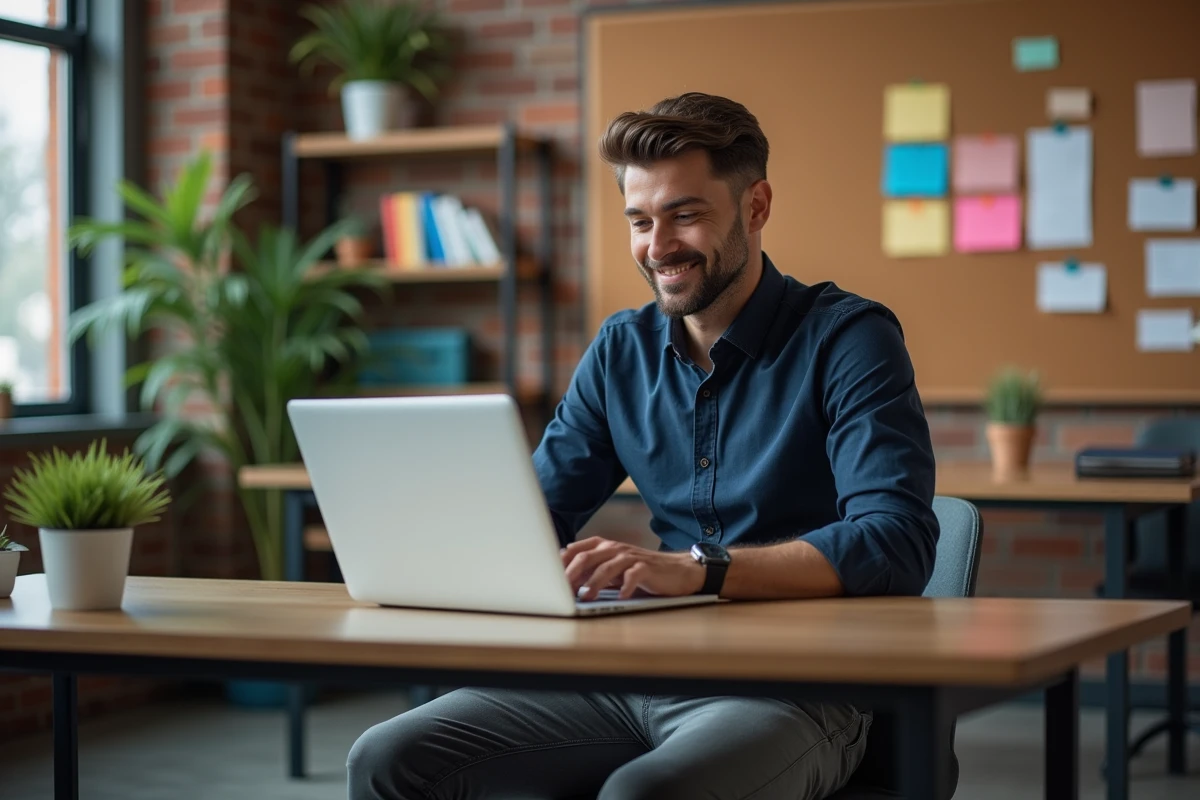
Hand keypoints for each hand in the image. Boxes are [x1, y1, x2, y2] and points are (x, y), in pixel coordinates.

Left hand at [561, 537, 705, 599]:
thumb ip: (590, 571)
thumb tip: (562, 581)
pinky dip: (625, 586)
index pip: (575, 550)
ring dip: (594, 583)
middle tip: (561, 591)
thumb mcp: (612, 570)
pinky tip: (620, 596)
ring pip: (607, 567)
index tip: (547, 579)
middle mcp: (614, 548)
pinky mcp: (646, 568)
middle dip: (571, 574)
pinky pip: (633, 575)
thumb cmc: (639, 571)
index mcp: (603, 546)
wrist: (677, 571)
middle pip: (587, 557)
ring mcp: (630, 557)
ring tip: (586, 597)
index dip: (560, 564)